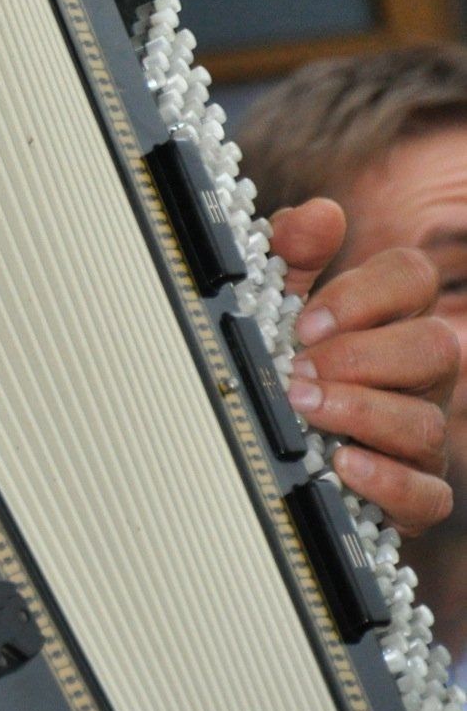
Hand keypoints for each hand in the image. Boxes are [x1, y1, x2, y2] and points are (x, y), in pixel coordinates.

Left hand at [274, 197, 458, 535]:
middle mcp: (420, 375)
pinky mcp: (414, 493)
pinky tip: (342, 464)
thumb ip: (292, 255)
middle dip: (362, 356)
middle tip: (298, 368)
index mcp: (391, 318)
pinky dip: (387, 480)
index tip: (307, 320)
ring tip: (305, 408)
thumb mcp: (278, 304)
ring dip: (362, 413)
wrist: (275, 451)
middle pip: (434, 348)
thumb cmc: (287, 365)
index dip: (365, 293)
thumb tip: (318, 215)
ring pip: (427, 422)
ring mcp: (421, 434)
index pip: (412, 278)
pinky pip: (427, 495)